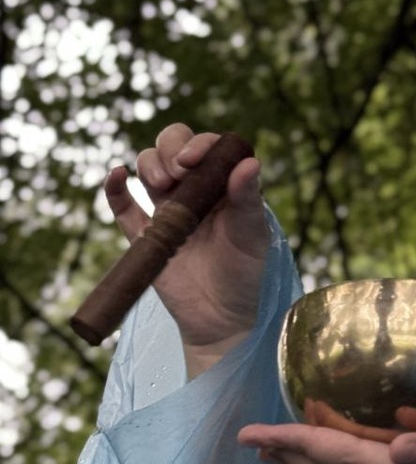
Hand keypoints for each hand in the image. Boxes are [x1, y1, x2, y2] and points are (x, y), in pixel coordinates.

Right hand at [105, 123, 270, 374]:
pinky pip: (123, 206)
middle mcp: (195, 190)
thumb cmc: (245, 274)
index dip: (197, 144)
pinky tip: (118, 175)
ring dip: (148, 163)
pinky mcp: (145, 234)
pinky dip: (115, 187)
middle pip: (173, 147)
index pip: (208, 147)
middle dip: (169, 148)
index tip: (191, 162)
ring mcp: (167, 209)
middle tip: (177, 174)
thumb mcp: (253, 234)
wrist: (220, 319)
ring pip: (148, 167)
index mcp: (224, 184)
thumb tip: (249, 161)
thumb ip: (248, 199)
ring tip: (161, 184)